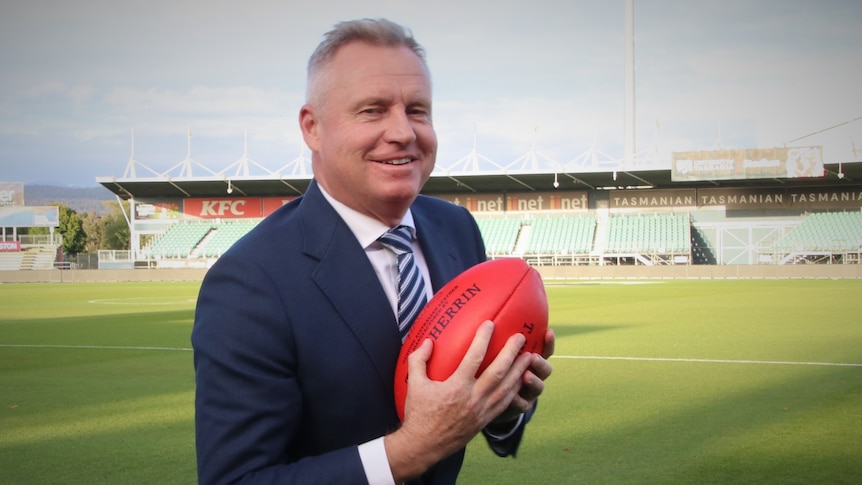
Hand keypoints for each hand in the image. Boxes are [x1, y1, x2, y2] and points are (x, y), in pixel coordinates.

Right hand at [385, 320, 531, 480]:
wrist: (424, 445)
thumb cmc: (418, 414)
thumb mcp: (415, 384)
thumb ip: (419, 360)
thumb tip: (428, 341)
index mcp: (456, 387)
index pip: (474, 357)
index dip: (484, 338)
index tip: (490, 324)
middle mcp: (473, 398)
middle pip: (499, 371)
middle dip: (512, 353)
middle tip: (521, 337)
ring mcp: (481, 411)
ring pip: (507, 388)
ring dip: (520, 371)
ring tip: (529, 356)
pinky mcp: (485, 420)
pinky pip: (505, 403)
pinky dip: (515, 390)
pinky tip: (520, 380)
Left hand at [490, 327, 553, 425]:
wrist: (491, 401)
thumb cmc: (493, 370)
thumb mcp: (495, 354)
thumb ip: (497, 341)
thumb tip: (488, 319)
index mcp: (530, 360)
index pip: (544, 350)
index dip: (549, 342)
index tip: (549, 331)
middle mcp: (534, 375)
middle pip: (545, 369)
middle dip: (541, 363)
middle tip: (532, 357)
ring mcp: (529, 392)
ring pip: (538, 387)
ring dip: (534, 381)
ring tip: (526, 376)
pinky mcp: (521, 406)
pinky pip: (524, 405)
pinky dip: (520, 401)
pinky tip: (513, 398)